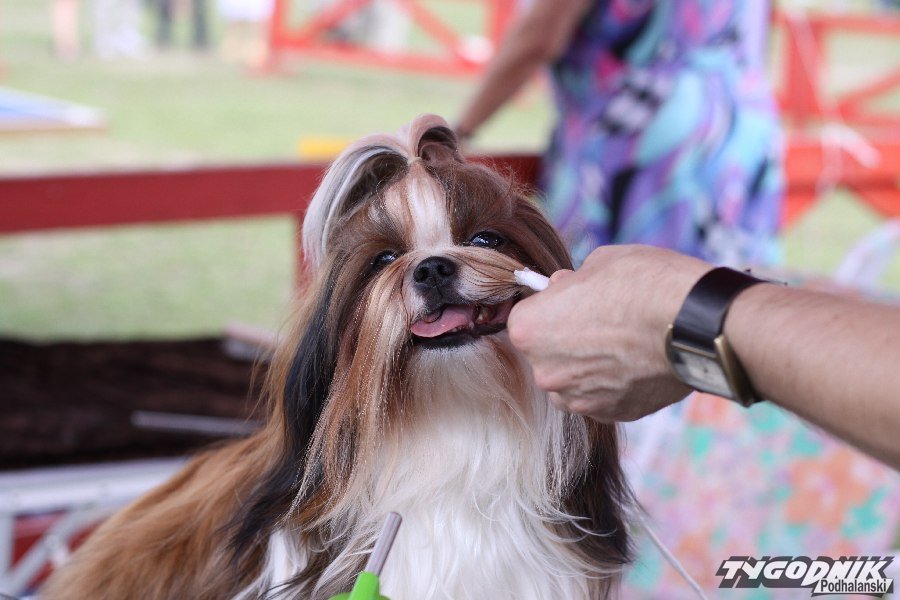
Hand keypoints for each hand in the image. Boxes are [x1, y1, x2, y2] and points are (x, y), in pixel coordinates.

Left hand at [508, 245, 710, 421]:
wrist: (694, 323)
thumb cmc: (644, 285)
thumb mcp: (598, 262)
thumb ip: (572, 283)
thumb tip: (566, 289)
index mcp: (530, 331)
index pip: (525, 319)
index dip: (550, 306)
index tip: (571, 299)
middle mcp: (546, 372)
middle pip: (547, 353)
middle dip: (567, 337)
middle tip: (602, 318)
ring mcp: (578, 399)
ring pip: (572, 379)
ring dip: (588, 364)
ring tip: (623, 342)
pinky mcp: (612, 414)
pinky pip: (601, 396)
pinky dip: (614, 383)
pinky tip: (637, 361)